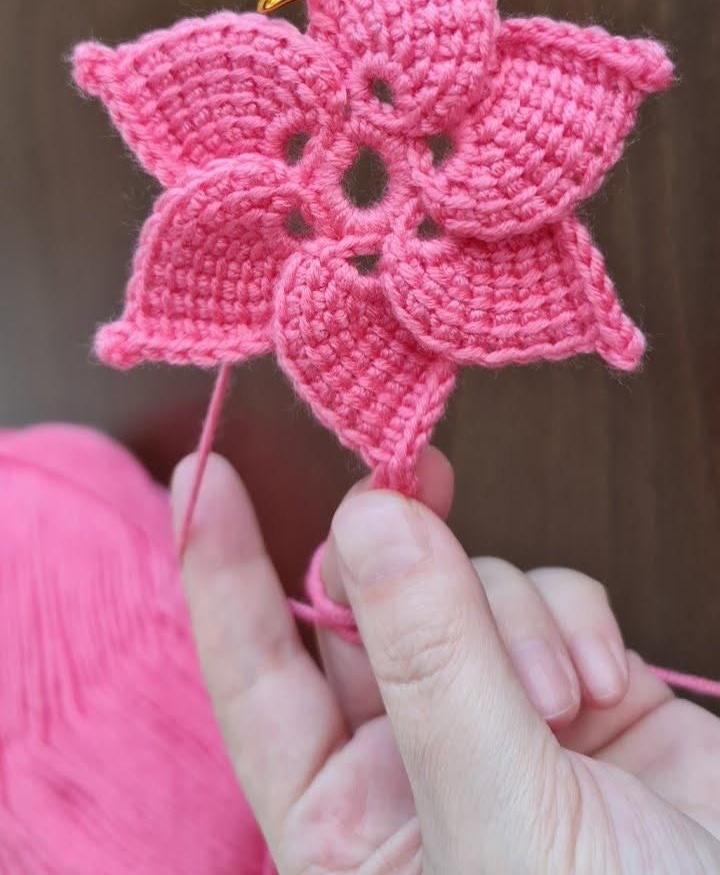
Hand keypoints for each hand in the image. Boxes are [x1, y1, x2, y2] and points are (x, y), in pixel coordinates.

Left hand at [172, 451, 719, 873]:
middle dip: (387, 546)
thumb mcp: (493, 820)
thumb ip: (431, 664)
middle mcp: (414, 766)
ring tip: (561, 697)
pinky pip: (550, 597)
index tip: (204, 474)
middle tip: (408, 473)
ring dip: (509, 613)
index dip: (225, 574)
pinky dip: (575, 619)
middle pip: (368, 610)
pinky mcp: (585, 691)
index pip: (258, 680)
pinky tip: (604, 681)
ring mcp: (499, 722)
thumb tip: (366, 518)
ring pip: (465, 590)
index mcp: (349, 828)